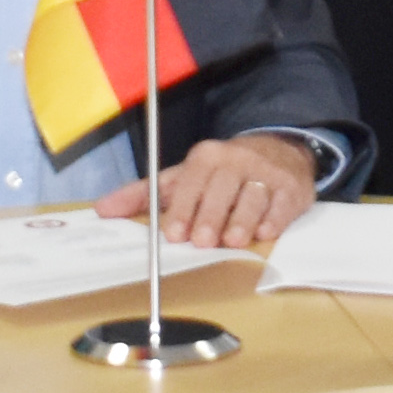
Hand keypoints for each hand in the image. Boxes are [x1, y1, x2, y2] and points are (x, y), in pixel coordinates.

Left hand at [107, 133, 318, 250]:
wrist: (277, 152)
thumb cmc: (220, 174)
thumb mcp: (181, 177)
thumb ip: (144, 194)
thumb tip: (102, 210)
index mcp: (205, 157)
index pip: (191, 182)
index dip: (182, 208)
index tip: (175, 233)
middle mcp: (236, 160)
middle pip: (222, 188)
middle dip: (212, 215)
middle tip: (204, 241)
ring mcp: (265, 173)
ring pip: (252, 196)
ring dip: (243, 220)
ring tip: (234, 241)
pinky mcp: (290, 188)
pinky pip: (282, 204)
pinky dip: (274, 219)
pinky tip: (266, 231)